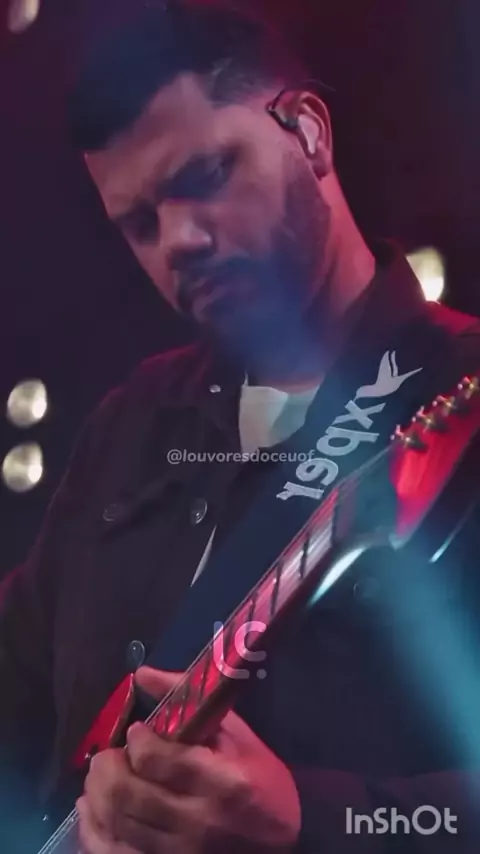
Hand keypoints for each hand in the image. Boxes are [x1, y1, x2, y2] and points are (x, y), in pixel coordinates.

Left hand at [77, 667, 300, 853]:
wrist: (281, 845)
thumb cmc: (263, 784)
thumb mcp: (239, 737)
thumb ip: (190, 702)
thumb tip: (142, 673)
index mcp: (222, 783)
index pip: (155, 759)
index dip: (137, 740)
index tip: (138, 731)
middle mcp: (197, 823)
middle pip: (126, 794)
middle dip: (106, 767)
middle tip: (109, 755)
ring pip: (114, 824)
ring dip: (95, 795)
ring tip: (100, 777)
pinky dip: (92, 830)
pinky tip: (93, 811)